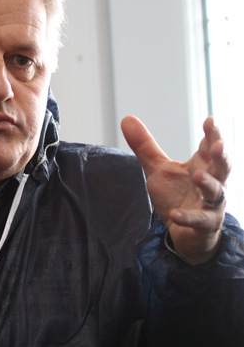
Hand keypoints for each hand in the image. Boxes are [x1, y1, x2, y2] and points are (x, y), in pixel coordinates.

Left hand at [121, 116, 229, 264]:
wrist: (182, 231)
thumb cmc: (176, 194)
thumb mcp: (157, 168)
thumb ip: (144, 145)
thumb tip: (127, 118)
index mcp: (202, 165)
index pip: (210, 147)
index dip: (213, 134)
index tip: (210, 120)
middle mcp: (212, 182)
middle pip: (222, 167)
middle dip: (221, 155)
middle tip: (218, 144)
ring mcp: (210, 204)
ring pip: (216, 192)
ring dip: (209, 184)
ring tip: (197, 176)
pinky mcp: (204, 224)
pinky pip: (199, 220)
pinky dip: (188, 217)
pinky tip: (175, 214)